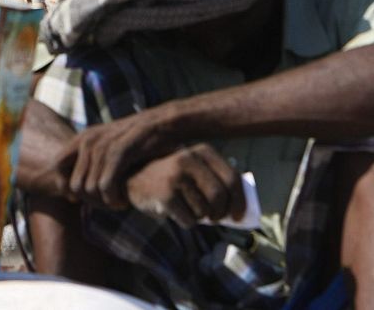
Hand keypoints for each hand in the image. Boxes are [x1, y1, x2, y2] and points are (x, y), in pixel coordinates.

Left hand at [62, 108, 175, 209]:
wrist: (164, 123)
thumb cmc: (139, 139)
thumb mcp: (108, 143)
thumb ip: (92, 159)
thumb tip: (77, 187)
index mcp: (84, 137)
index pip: (57, 165)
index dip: (65, 185)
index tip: (78, 198)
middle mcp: (89, 140)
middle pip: (74, 184)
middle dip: (89, 200)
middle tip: (106, 204)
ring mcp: (103, 146)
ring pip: (90, 188)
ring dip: (104, 202)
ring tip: (118, 202)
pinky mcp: (119, 153)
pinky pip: (106, 186)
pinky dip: (114, 199)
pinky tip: (124, 201)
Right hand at [124, 144, 245, 226]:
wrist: (133, 178)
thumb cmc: (172, 179)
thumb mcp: (194, 170)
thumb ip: (216, 182)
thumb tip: (240, 211)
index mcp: (203, 151)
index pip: (232, 179)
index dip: (239, 201)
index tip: (238, 216)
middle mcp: (189, 159)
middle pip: (219, 196)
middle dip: (219, 213)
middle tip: (214, 218)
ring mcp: (176, 175)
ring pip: (204, 211)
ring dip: (199, 217)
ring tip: (186, 207)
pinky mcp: (165, 194)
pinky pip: (189, 220)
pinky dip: (185, 222)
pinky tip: (174, 211)